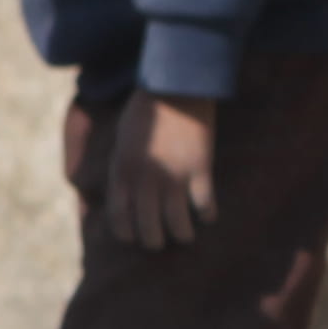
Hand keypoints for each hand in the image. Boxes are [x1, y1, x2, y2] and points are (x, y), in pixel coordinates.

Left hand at [85, 93, 217, 251]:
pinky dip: (207, 215)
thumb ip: (121, 170)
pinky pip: (204, 205)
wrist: (176, 87)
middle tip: (161, 240)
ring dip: (182, 234)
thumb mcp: (121, 142)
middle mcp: (146, 179)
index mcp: (123, 171)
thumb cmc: (145, 112)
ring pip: (177, 225)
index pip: (120, 219)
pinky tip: (207, 216)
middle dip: (155, 241)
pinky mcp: (200, 169)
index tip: (135, 238)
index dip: (128, 235)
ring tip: (185, 234)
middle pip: (149, 229)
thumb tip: (121, 196)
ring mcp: (174, 175)